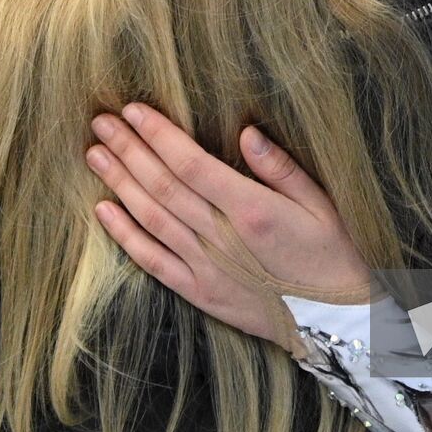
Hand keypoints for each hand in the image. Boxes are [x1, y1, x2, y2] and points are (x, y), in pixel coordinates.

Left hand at [85, 103, 373, 355]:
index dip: (158, 135)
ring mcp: (206, 267)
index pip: (191, 163)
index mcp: (250, 209)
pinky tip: (104, 211)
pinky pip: (153, 262)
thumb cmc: (333, 253)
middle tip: (101, 122)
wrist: (336, 321)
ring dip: (120, 183)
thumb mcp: (320, 202)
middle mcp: (220, 237)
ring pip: (151, 218)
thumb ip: (280, 167)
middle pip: (162, 185)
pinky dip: (126, 236)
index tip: (134, 110)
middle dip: (129, 150)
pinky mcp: (200, 292)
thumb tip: (245, 132)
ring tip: (95, 155)